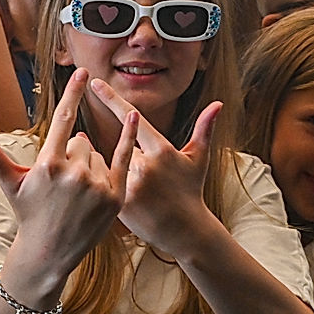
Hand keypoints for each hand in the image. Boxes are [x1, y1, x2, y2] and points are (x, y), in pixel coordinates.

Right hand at [0, 69, 136, 278]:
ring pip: (97, 154)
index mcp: (48, 164)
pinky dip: (126, 139)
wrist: (49, 252)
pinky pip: (121, 160)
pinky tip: (131, 116)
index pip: (63, 120)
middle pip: (81, 142)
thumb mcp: (12, 185)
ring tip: (78, 193)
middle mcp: (73, 173)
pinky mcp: (114, 197)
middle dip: (74, 154)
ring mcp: (95, 185)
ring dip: (90, 165)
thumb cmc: (28, 215)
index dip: (72, 93)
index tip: (81, 71)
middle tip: (64, 182)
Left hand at [89, 77, 218, 251]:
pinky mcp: (119, 202)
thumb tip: (218, 104)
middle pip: (119, 147)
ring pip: (109, 165)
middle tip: (148, 181)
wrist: (183, 230)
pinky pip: (103, 184)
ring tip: (142, 192)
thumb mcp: (198, 160)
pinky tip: (125, 198)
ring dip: (117, 173)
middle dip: (128, 159)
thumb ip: (204, 129)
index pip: (132, 118)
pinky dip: (106, 186)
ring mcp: (130, 184)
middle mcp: (144, 165)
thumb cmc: (190, 191)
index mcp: (161, 150)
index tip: (95, 83)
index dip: (112, 99)